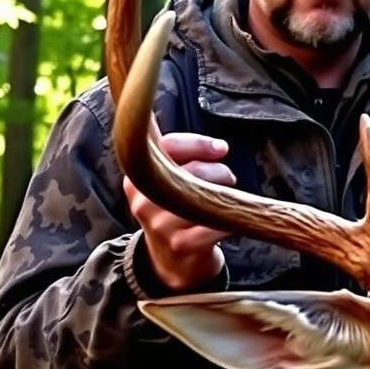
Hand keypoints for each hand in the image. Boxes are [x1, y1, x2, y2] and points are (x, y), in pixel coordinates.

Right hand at [125, 133, 234, 291]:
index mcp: (136, 179)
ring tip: (228, 196)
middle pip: (186, 170)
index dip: (197, 144)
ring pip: (200, 197)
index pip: (164, 147)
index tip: (220, 148)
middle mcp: (143, 202)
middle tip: (229, 176)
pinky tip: (233, 218)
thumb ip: (167, 149)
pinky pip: (215, 224)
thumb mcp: (161, 182)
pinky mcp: (182, 245)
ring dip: (223, 193)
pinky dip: (230, 219)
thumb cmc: (173, 212)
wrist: (171, 264)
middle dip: (216, 170)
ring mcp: (160, 225)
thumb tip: (152, 103)